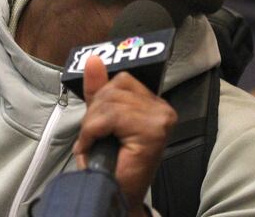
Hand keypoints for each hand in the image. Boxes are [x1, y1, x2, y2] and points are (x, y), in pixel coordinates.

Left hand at [72, 56, 176, 215]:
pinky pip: (110, 117)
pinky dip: (93, 131)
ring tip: (93, 144)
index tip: (97, 123)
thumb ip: (99, 90)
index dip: (102, 97)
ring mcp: (160, 118)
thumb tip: (93, 59)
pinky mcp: (152, 130)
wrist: (116, 195)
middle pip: (115, 88)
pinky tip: (94, 146)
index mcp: (155, 103)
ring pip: (110, 102)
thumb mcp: (101, 120)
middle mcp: (163, 108)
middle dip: (94, 113)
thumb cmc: (112, 163)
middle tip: (92, 137)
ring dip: (91, 125)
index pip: (123, 79)